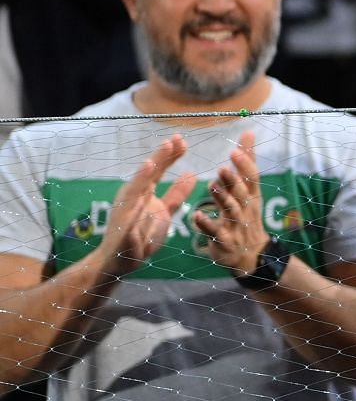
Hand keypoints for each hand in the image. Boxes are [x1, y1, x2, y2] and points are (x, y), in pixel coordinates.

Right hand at [98, 135, 197, 276]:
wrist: (120, 261)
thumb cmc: (142, 234)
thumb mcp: (164, 211)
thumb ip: (176, 194)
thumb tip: (191, 173)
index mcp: (142, 193)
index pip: (157, 170)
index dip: (169, 155)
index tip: (181, 138)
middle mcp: (132, 199)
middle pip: (146, 176)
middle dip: (157, 160)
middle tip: (170, 142)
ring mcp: (125, 215)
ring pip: (133, 195)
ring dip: (141, 180)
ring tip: (150, 165)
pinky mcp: (122, 234)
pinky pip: (128, 225)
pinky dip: (134, 215)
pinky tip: (140, 207)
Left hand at [192, 132, 269, 278]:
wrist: (250, 254)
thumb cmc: (246, 215)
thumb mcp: (250, 189)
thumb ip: (246, 162)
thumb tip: (249, 132)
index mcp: (251, 194)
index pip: (251, 177)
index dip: (244, 165)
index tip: (234, 150)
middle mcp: (246, 208)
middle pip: (241, 192)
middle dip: (233, 180)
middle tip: (222, 167)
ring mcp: (236, 225)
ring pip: (230, 210)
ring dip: (221, 198)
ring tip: (211, 185)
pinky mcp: (224, 241)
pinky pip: (214, 232)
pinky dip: (206, 224)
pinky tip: (195, 216)